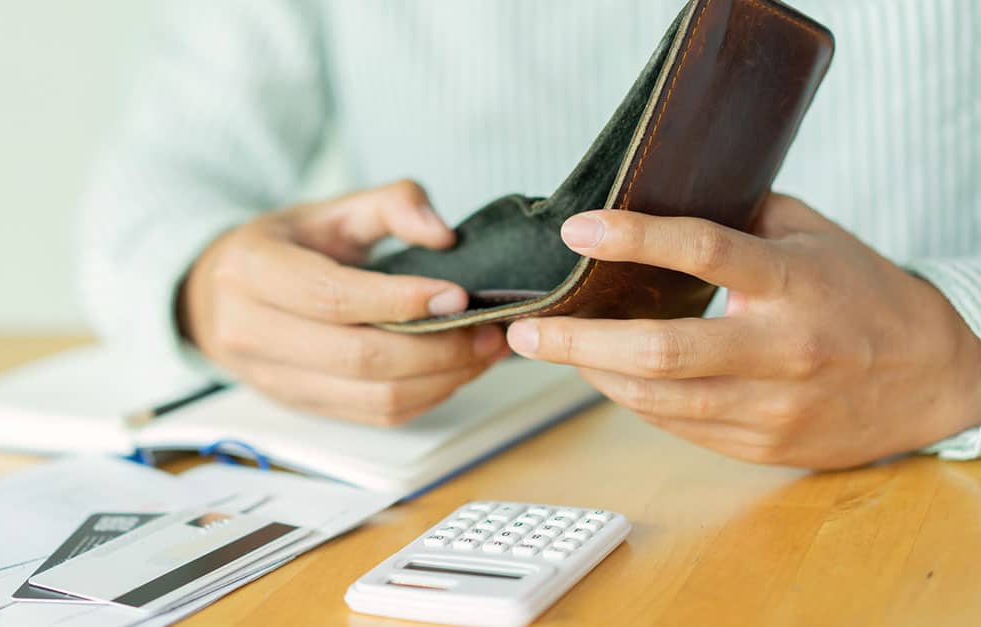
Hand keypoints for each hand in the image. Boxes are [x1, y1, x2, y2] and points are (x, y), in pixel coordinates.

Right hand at [179, 180, 508, 424]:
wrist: (216, 294)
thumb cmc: (281, 248)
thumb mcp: (329, 209)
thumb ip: (391, 204)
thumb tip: (443, 234)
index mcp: (252, 271)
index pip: (333, 297)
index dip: (400, 301)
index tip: (458, 294)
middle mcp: (252, 331)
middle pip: (358, 357)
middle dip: (436, 348)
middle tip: (487, 329)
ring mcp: (272, 379)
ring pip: (371, 399)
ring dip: (439, 381)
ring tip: (481, 352)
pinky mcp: (299, 407)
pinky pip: (372, 417)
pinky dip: (423, 399)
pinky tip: (453, 372)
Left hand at [506, 194, 980, 467]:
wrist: (935, 380)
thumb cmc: (866, 297)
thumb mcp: (815, 236)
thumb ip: (744, 213)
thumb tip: (662, 192)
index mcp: (792, 282)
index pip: (703, 252)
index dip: (632, 238)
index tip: (576, 230)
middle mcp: (780, 349)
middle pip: (660, 349)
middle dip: (578, 340)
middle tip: (527, 328)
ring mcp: (771, 405)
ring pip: (657, 398)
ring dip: (592, 374)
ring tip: (552, 350)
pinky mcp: (762, 445)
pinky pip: (676, 424)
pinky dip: (632, 399)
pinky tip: (607, 376)